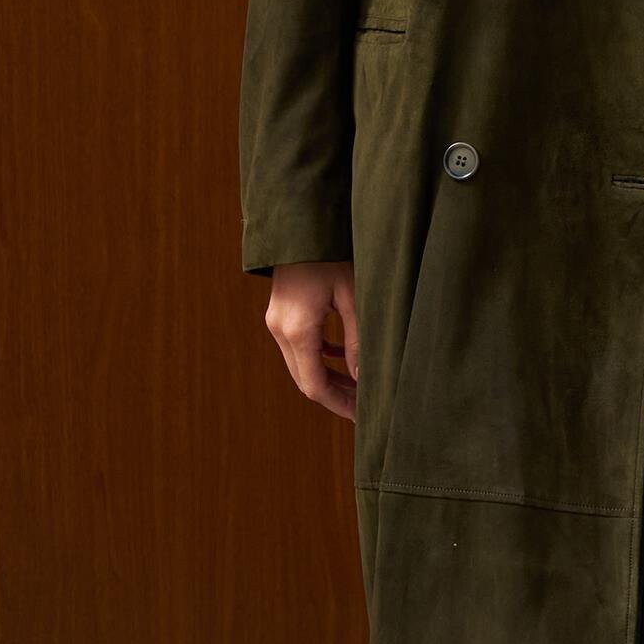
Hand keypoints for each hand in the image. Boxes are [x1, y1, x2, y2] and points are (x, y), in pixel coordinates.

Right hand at [265, 260, 358, 416]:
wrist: (301, 228)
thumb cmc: (331, 257)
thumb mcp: (353, 298)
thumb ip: (357, 342)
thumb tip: (362, 379)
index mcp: (298, 330)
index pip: (315, 384)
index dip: (338, 404)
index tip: (362, 415)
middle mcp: (281, 331)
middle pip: (306, 380)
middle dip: (336, 395)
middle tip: (365, 406)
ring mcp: (277, 324)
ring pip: (301, 366)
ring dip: (329, 378)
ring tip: (360, 386)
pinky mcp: (281, 316)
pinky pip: (299, 349)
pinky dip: (320, 359)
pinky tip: (344, 361)